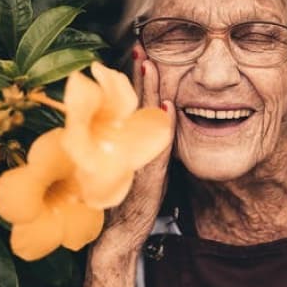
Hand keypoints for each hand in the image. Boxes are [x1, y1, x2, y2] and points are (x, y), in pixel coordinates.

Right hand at [94, 44, 175, 255]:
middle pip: (136, 104)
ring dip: (148, 91)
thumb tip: (160, 117)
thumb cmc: (124, 200)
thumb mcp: (133, 167)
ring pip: (143, 118)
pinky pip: (158, 143)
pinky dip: (163, 124)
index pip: (132, 104)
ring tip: (149, 65)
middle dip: (139, 76)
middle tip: (141, 50)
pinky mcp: (149, 174)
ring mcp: (137, 158)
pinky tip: (168, 107)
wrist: (118, 236)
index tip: (140, 56)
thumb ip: (144, 144)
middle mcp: (130, 145)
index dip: (136, 80)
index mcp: (127, 142)